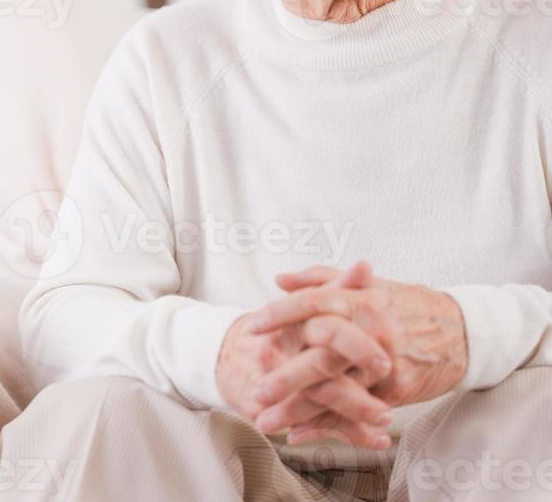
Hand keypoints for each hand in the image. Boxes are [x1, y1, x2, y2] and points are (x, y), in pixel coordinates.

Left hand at [244, 264, 468, 444]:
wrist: (461, 331)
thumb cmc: (407, 305)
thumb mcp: (368, 286)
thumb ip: (321, 279)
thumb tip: (280, 279)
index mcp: (360, 299)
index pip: (312, 303)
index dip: (280, 314)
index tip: (252, 327)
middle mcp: (370, 330)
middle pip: (322, 353)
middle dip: (286, 375)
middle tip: (255, 390)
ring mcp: (384, 363)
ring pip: (336, 390)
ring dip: (300, 409)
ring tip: (268, 421)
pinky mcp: (395, 391)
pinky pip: (355, 412)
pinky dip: (327, 425)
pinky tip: (300, 433)